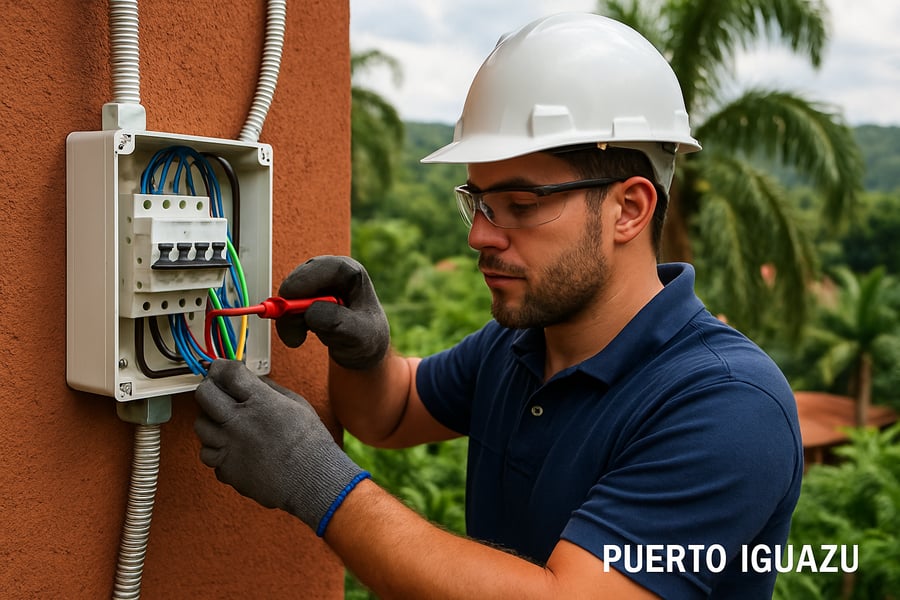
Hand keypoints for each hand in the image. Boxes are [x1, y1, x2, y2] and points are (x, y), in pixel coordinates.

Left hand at [194, 360, 368, 533]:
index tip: (220, 368)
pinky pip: (210, 455)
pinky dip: (218, 451)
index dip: (221, 366)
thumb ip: (269, 389)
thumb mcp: (296, 404)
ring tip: (228, 425)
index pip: (227, 373)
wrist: (312, 480)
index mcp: (259, 402)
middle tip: (217, 392)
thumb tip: (253, 380)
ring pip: (201, 426)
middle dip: (208, 389)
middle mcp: (239, 422)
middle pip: (204, 394)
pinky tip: (234, 449)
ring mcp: (229, 447)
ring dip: (212, 422)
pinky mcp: (226, 470)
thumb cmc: (310, 444)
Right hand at [276, 255, 389, 369]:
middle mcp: (332, 275)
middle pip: (302, 277)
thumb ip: (337, 322)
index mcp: (352, 274)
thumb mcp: (358, 335)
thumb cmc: (367, 337)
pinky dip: (287, 322)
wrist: (361, 350)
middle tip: (290, 325)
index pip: (328, 267)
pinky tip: (300, 334)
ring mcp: (316, 286)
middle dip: (291, 302)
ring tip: (299, 337)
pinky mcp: (304, 299)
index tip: (290, 295)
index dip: (306, 278)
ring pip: (290, 293)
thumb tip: (311, 313)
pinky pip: (286, 306)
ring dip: (288, 317)